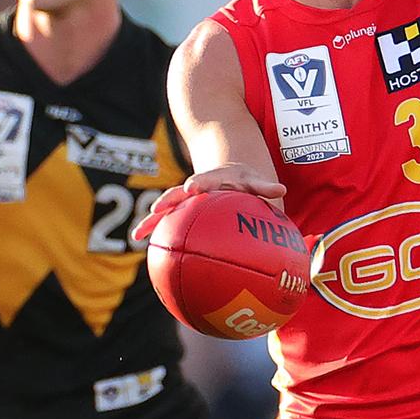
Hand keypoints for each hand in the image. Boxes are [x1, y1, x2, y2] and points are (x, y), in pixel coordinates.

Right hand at [132, 163, 285, 241]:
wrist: (226, 173)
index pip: (205, 180)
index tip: (191, 188)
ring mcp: (185, 200)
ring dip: (152, 219)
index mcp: (213, 179)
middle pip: (178, 193)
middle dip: (168, 200)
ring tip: (138, 233)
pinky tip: (142, 244)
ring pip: (166, 209)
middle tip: (157, 208)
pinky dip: (153, 230)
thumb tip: (281, 189)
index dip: (198, 183)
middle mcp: (195, 188)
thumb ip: (264, 186)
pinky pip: (165, 221)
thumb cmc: (243, 180)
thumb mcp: (254, 180)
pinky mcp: (180, 210)